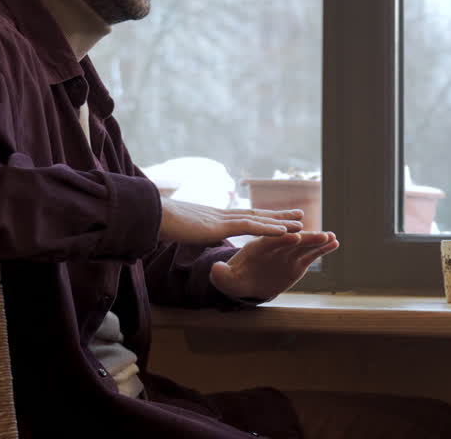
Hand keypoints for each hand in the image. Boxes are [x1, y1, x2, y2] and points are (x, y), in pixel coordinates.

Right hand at [158, 198, 304, 245]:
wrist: (149, 215)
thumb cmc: (160, 224)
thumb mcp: (180, 232)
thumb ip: (191, 234)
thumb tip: (190, 237)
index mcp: (214, 218)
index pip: (244, 217)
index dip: (263, 218)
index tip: (278, 217)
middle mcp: (222, 215)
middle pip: (257, 215)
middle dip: (279, 216)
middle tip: (299, 214)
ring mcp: (222, 219)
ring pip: (259, 220)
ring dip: (281, 222)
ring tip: (301, 222)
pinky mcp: (220, 226)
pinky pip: (250, 228)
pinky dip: (270, 230)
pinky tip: (285, 231)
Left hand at [209, 231, 339, 300]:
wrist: (246, 282)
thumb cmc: (234, 279)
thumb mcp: (225, 278)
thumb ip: (221, 274)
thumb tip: (216, 269)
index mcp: (257, 247)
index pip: (271, 241)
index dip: (282, 239)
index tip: (294, 237)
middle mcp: (275, 246)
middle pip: (292, 240)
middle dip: (306, 238)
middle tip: (321, 235)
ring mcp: (287, 253)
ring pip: (304, 245)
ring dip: (317, 241)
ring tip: (332, 238)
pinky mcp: (296, 262)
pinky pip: (310, 255)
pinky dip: (322, 249)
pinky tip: (335, 244)